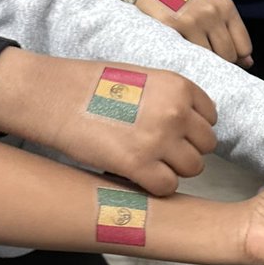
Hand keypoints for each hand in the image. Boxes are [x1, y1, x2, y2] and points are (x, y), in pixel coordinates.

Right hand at [0, 49, 217, 195]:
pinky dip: (157, 186)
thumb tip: (194, 123)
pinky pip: (168, 187)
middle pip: (206, 145)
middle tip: (160, 151)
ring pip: (193, 168)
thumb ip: (172, 98)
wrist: (53, 96)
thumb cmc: (93, 86)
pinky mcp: (139, 165)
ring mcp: (159, 139)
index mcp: (179, 87)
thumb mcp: (143, 77)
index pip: (210, 118)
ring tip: (149, 162)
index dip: (193, 128)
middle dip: (186, 150)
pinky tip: (139, 176)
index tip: (175, 132)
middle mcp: (176, 112)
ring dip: (174, 169)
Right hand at [135, 0, 252, 66]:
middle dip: (220, 59)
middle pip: (229, 55)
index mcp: (225, 6)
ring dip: (203, 60)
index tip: (224, 54)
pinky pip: (190, 55)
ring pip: (210, 58)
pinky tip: (182, 47)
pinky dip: (188, 56)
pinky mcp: (174, 27)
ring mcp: (193, 19)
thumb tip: (248, 62)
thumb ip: (231, 32)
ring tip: (193, 48)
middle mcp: (212, 11)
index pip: (244, 47)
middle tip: (205, 51)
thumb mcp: (213, 8)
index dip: (237, 56)